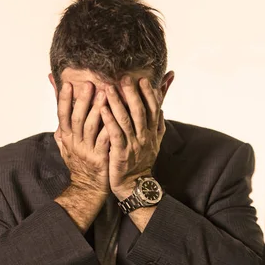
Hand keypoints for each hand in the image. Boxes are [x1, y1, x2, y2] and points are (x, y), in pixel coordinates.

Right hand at [55, 81, 110, 194]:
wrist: (88, 187)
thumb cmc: (79, 161)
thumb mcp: (66, 142)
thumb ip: (62, 122)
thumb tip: (54, 108)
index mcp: (67, 137)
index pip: (62, 115)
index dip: (63, 99)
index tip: (67, 84)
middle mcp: (75, 143)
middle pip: (76, 118)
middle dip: (82, 100)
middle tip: (89, 84)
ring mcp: (87, 151)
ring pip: (90, 127)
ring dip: (97, 110)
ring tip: (104, 94)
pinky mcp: (100, 158)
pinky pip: (104, 141)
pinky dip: (108, 128)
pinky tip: (115, 116)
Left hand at [101, 76, 165, 199]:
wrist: (135, 185)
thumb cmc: (141, 162)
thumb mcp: (154, 142)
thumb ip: (157, 124)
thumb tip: (162, 107)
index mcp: (152, 132)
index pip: (153, 109)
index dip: (149, 94)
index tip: (143, 79)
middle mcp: (144, 137)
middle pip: (139, 111)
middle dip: (132, 93)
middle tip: (124, 78)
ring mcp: (133, 145)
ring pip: (126, 120)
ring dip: (117, 103)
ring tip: (108, 88)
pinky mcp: (120, 153)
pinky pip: (115, 135)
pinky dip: (109, 121)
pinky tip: (102, 109)